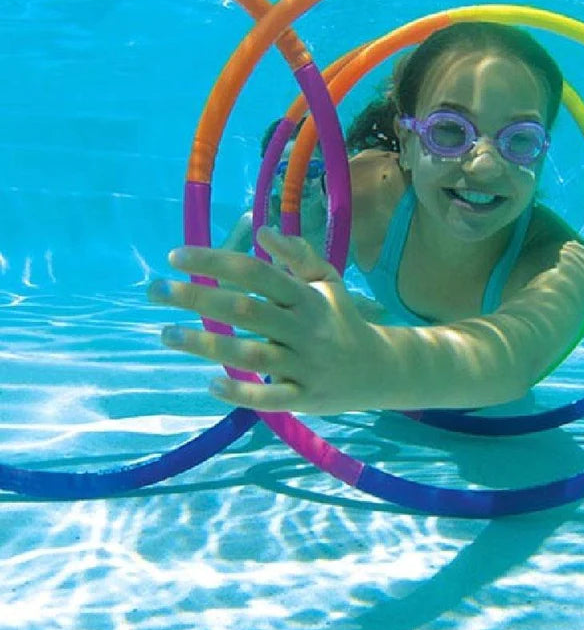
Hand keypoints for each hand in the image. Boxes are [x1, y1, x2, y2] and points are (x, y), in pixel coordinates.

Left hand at [147, 226, 387, 413]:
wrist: (382, 368)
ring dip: (206, 344)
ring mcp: (305, 366)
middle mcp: (305, 328)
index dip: (216, 262)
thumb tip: (262, 230)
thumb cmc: (343, 320)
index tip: (176, 257)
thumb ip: (298, 255)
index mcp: (308, 296)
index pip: (257, 273)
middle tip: (155, 291)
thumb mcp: (329, 281)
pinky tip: (210, 383)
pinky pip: (270, 398)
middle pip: (246, 310)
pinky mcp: (305, 398)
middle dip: (197, 298)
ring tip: (167, 334)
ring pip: (251, 355)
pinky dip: (240, 393)